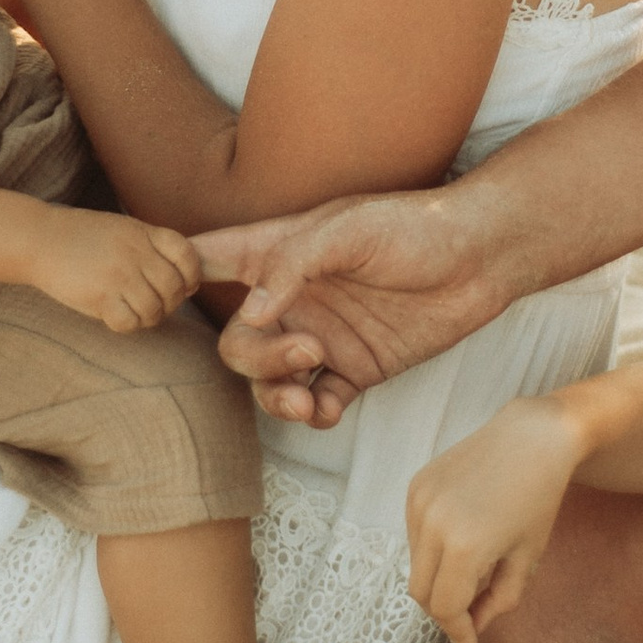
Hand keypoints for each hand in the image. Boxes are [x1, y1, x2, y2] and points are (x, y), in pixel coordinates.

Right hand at [18, 204, 201, 336]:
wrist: (39, 239)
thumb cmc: (81, 236)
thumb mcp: (122, 228)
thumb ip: (151, 245)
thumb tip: (185, 276)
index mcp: (143, 233)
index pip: (187, 254)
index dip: (192, 274)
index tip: (186, 284)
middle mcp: (135, 253)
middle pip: (174, 287)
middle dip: (171, 302)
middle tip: (157, 304)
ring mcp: (118, 276)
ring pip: (155, 309)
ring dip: (150, 317)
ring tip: (137, 312)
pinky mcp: (100, 297)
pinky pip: (129, 322)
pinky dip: (128, 325)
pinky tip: (117, 316)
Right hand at [195, 180, 518, 428]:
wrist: (482, 258)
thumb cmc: (414, 226)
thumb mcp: (348, 229)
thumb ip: (292, 264)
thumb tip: (250, 314)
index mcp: (277, 253)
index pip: (208, 259)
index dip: (176, 275)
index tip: (160, 295)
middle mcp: (291, 299)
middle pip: (236, 342)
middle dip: (255, 360)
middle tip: (305, 354)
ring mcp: (321, 337)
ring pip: (269, 381)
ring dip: (277, 396)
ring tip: (307, 401)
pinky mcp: (356, 369)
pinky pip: (316, 403)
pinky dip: (313, 416)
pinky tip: (328, 412)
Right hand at [407, 402, 580, 642]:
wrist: (532, 437)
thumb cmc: (540, 499)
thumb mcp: (527, 558)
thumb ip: (499, 600)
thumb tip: (473, 627)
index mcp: (465, 547)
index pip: (445, 608)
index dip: (457, 632)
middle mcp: (433, 525)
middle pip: (422, 592)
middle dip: (445, 611)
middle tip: (470, 617)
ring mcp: (419, 503)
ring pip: (416, 565)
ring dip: (439, 580)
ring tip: (474, 571)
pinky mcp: (415, 487)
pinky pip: (415, 536)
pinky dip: (433, 551)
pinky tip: (463, 538)